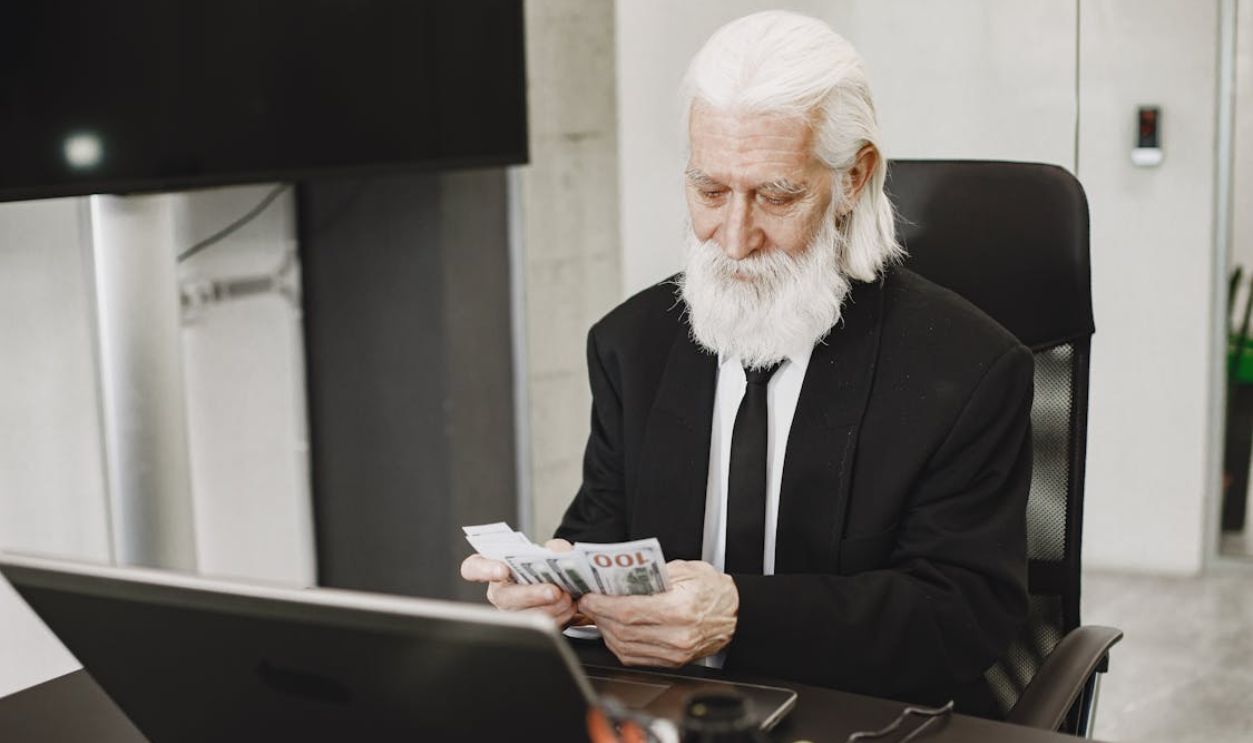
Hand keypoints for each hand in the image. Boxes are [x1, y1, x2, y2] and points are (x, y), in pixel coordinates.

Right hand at [460, 538, 576, 625]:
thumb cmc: (550, 565)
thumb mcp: (554, 551)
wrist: (567, 584)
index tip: (502, 570)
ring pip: (523, 616)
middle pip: (504, 597)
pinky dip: (559, 617)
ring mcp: (513, 611)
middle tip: (553, 591)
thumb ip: (556, 548)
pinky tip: (570, 607)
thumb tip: (556, 551)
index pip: (473, 568)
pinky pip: (540, 626)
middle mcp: (500, 592)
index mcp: (495, 567)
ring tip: (567, 598)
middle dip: (530, 594)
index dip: (483, 569)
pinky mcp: (530, 626)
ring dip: (549, 609)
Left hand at [577, 560, 736, 666]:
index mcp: (679, 610)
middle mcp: (676, 636)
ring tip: (600, 614)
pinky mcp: (672, 662)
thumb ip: (650, 574)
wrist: (736, 614)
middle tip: (590, 603)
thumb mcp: (684, 570)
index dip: (602, 605)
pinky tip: (616, 629)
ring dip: (607, 630)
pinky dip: (619, 644)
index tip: (590, 596)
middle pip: (623, 631)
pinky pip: (635, 657)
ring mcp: (674, 653)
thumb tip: (618, 577)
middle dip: (599, 616)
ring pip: (625, 647)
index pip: (628, 611)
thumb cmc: (713, 590)